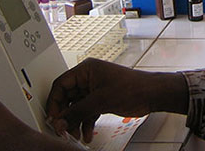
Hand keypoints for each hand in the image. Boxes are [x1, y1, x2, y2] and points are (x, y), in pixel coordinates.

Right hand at [46, 58, 187, 142]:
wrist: (151, 95)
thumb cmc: (132, 87)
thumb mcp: (100, 101)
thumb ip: (77, 112)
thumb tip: (60, 121)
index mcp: (86, 70)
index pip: (61, 84)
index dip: (54, 102)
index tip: (53, 118)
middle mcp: (89, 78)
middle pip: (68, 98)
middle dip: (65, 115)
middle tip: (62, 129)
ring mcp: (95, 89)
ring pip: (77, 107)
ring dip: (75, 122)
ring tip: (75, 135)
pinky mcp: (102, 99)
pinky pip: (88, 112)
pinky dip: (86, 123)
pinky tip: (87, 134)